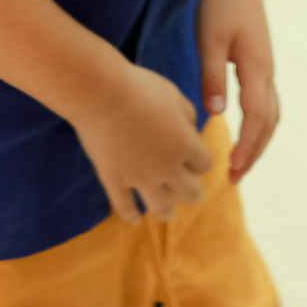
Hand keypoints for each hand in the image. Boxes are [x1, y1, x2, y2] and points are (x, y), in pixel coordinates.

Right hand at [68, 62, 212, 227]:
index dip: (199, 160)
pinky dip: (131, 216)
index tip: (191, 154)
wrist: (100, 92)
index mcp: (184, 144)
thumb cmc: (139, 86)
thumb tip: (191, 129)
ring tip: (165, 207)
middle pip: (192, 193)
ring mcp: (139, 177)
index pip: (205, 164)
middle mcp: (167, 167)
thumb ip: (187, 114)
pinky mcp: (114, 180)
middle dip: (191, 190)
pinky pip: (125, 208)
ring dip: (167, 208)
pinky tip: (135, 219)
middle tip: (184, 184)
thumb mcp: (172, 94)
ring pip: (163, 210)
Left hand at [197, 0, 279, 182]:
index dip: (247, 146)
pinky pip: (265, 103)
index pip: (256, 118)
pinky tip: (242, 133)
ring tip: (239, 164)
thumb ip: (212, 75)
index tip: (232, 169)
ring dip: (258, 142)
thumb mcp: (209, 38)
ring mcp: (266, 68)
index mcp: (256, 68)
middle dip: (255, 152)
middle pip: (269, 123)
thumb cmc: (220, 3)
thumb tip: (216, 114)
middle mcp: (267, 72)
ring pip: (270, 115)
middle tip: (234, 177)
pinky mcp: (260, 64)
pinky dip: (258, 125)